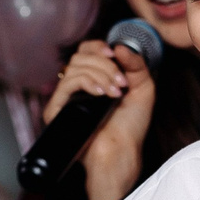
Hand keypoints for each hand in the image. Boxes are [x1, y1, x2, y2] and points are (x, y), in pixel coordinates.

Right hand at [41, 40, 155, 199]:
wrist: (122, 153)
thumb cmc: (131, 127)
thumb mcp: (142, 87)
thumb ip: (135, 63)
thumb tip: (119, 46)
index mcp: (93, 79)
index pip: (85, 51)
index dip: (97, 48)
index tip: (114, 55)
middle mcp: (77, 87)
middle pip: (80, 57)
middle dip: (104, 65)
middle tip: (121, 84)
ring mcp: (66, 99)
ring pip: (74, 67)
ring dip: (100, 75)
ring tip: (115, 93)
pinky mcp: (57, 111)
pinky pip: (66, 84)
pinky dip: (86, 82)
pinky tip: (101, 94)